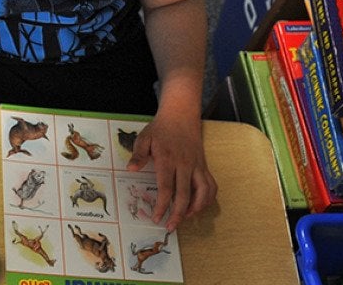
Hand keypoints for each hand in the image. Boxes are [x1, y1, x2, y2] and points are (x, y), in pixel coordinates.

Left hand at [126, 113, 215, 230]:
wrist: (181, 115)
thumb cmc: (160, 129)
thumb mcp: (144, 138)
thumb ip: (138, 154)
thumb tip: (130, 169)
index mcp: (168, 159)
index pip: (166, 188)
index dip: (162, 206)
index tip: (156, 218)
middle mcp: (185, 164)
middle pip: (185, 195)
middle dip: (178, 214)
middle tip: (170, 227)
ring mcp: (197, 166)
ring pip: (203, 192)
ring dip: (196, 208)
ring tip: (185, 218)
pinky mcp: (204, 166)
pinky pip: (211, 185)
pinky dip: (208, 199)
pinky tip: (199, 206)